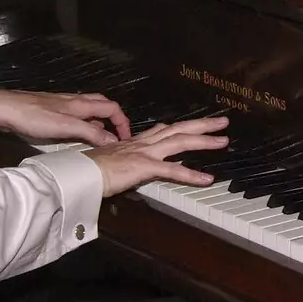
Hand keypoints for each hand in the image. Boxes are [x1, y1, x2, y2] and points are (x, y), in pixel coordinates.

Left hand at [0, 89, 131, 146]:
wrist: (6, 109)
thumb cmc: (34, 116)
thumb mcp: (65, 127)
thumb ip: (90, 133)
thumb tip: (113, 141)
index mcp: (82, 104)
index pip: (112, 108)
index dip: (123, 122)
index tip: (126, 138)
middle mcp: (76, 101)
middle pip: (103, 105)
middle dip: (114, 119)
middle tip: (117, 136)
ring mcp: (64, 105)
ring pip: (90, 110)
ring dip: (99, 122)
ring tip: (100, 139)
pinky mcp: (53, 110)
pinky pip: (77, 115)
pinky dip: (85, 124)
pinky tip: (77, 134)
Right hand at [87, 116, 229, 196]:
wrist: (79, 174)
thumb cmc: (88, 170)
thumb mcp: (108, 161)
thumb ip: (122, 162)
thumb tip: (125, 167)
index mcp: (134, 142)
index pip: (161, 130)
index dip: (179, 127)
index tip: (192, 124)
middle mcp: (142, 143)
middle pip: (178, 129)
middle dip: (201, 125)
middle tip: (222, 121)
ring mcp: (144, 153)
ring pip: (181, 141)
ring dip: (204, 140)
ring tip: (223, 140)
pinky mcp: (144, 166)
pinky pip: (173, 171)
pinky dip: (192, 175)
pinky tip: (207, 179)